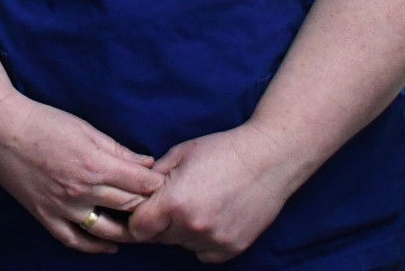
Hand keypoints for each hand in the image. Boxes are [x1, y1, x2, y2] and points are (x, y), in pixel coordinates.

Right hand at [0, 91, 163, 253]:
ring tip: (140, 228)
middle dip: (148, 205)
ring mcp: (63, 207)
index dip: (157, 185)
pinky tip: (110, 246)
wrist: (1, 131)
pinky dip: (94, 247)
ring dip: (128, 231)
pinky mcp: (46, 216)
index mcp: (94, 164)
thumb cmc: (44, 122)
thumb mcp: (85, 128)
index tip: (166, 184)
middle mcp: (82, 189)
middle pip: (128, 206)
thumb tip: (145, 163)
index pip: (140, 184)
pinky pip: (74, 240)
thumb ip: (117, 148)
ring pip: (106, 228)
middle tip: (160, 206)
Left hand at [126, 123, 302, 261]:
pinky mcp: (232, 248)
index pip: (138, 228)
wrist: (268, 158)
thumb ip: (153, 178)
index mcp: (174, 202)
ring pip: (182, 245)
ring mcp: (214, 240)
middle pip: (160, 237)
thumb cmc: (221, 150)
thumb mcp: (179, 154)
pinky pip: (204, 253)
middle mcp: (193, 227)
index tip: (145, 207)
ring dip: (183, 231)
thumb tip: (136, 192)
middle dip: (161, 221)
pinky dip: (203, 240)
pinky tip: (212, 217)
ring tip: (199, 204)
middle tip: (176, 199)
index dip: (139, 217)